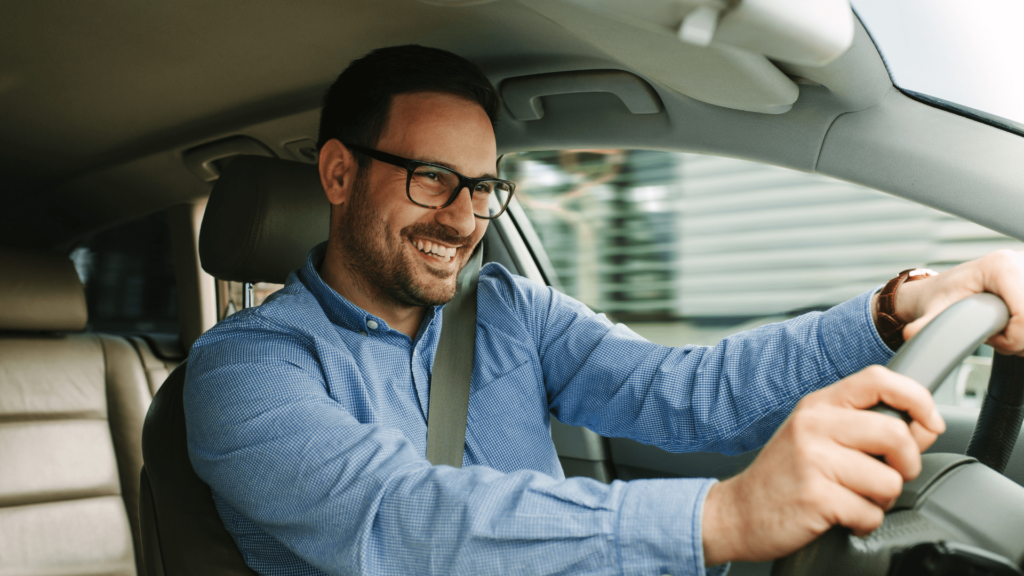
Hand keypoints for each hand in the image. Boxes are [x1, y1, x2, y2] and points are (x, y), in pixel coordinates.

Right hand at [700, 366, 945, 564]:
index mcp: (818, 405)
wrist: (738, 512)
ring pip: (889, 481)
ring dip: (880, 500)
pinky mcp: (814, 496)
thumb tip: (923, 426)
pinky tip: (841, 517)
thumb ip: (863, 427)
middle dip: (906, 465)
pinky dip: (863, 524)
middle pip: (896, 433)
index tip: (929, 421)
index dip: (917, 398)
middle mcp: (814, 425)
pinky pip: (870, 514)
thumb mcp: (816, 437)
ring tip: (853, 499)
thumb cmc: (784, 476)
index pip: (878, 379)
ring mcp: (812, 460)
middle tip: (886, 476)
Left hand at [884, 250, 1023, 354]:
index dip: (1013, 338)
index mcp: (1001, 266)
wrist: (949, 287)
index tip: (992, 338)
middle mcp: (1023, 262)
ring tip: (1003, 328)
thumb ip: (928, 325)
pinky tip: (1015, 324)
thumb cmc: (944, 294)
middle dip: (1020, 339)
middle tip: (996, 336)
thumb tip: (912, 334)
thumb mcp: (936, 309)